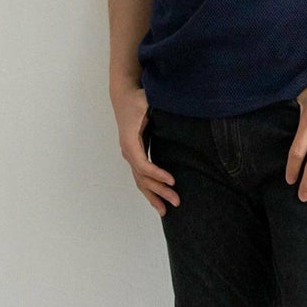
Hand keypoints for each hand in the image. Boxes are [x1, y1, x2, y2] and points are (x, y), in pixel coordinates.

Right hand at [111, 84, 179, 216]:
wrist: (124, 95)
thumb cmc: (138, 99)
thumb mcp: (149, 104)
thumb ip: (162, 111)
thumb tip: (182, 112)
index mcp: (130, 141)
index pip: (142, 164)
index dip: (157, 174)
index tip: (172, 180)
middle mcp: (128, 151)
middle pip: (143, 177)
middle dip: (159, 191)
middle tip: (177, 201)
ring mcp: (130, 155)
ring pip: (140, 181)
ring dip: (153, 196)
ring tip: (165, 211)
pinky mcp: (135, 155)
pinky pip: (141, 177)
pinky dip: (149, 190)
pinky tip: (158, 200)